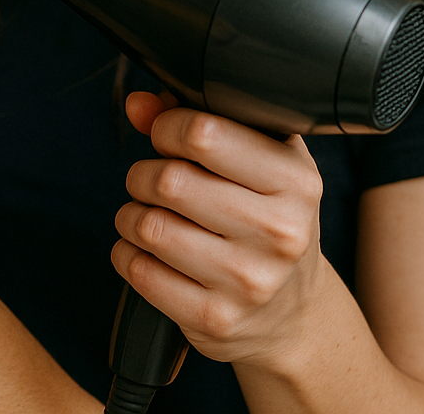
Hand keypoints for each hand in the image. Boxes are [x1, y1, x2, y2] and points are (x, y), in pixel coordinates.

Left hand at [112, 91, 328, 367]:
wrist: (293, 314)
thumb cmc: (265, 220)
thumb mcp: (256, 164)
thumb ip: (197, 121)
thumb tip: (138, 104)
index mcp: (296, 182)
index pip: (204, 133)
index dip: (168, 128)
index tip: (167, 138)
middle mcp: (280, 232)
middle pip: (168, 180)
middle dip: (143, 175)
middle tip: (152, 183)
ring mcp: (249, 282)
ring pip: (147, 226)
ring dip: (131, 216)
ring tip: (150, 217)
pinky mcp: (215, 319)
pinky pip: (139, 271)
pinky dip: (127, 255)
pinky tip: (149, 254)